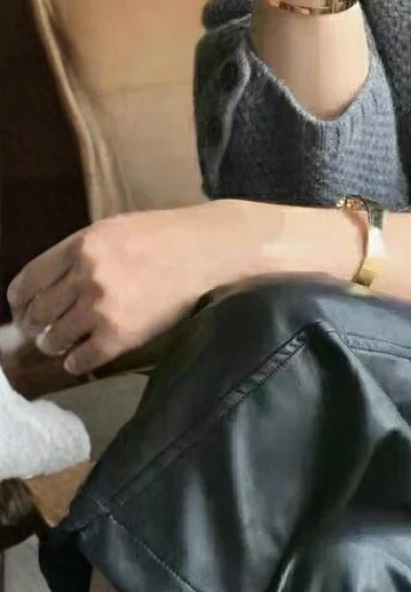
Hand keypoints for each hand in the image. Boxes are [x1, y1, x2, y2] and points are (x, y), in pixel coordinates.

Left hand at [4, 202, 236, 376]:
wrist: (210, 251)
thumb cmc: (167, 236)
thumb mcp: (114, 229)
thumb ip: (81, 252)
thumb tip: (51, 281)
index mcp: (80, 246)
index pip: (27, 282)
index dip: (20, 302)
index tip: (24, 310)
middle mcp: (86, 276)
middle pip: (37, 314)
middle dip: (36, 327)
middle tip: (43, 331)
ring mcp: (103, 307)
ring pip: (55, 339)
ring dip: (55, 345)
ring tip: (64, 344)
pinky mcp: (122, 334)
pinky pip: (83, 359)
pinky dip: (77, 362)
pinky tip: (82, 358)